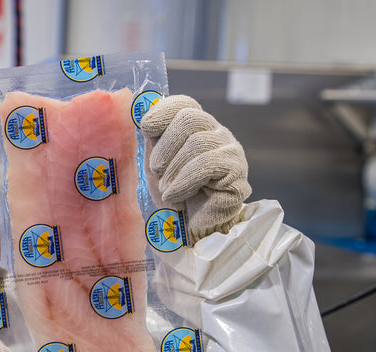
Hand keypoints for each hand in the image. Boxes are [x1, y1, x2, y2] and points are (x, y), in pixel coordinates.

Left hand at [141, 95, 251, 242]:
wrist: (190, 225)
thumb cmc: (173, 192)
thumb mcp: (156, 162)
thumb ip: (152, 139)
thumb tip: (138, 114)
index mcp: (194, 127)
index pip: (183, 104)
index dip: (164, 111)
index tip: (147, 129)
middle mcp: (215, 132)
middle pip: (190, 118)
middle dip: (165, 146)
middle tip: (156, 170)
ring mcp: (229, 149)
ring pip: (198, 142)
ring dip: (173, 170)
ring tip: (167, 189)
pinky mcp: (237, 170)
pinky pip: (208, 164)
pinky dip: (185, 181)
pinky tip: (176, 196)